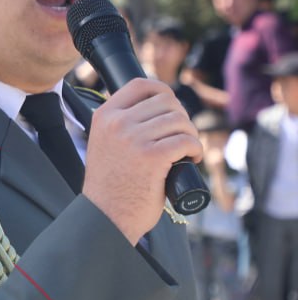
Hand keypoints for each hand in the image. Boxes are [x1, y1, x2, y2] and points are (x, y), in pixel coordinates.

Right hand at [81, 79, 202, 244]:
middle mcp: (117, 123)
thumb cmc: (110, 184)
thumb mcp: (105, 143)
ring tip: (186, 151)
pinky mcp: (153, 157)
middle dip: (181, 118)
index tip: (171, 108)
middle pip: (167, 101)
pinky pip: (186, 140)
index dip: (163, 92)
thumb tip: (155, 110)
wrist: (106, 215)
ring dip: (190, 135)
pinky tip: (191, 159)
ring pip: (179, 120)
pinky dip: (195, 149)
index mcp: (104, 116)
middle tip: (180, 137)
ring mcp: (134, 138)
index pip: (140, 84)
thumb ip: (120, 125)